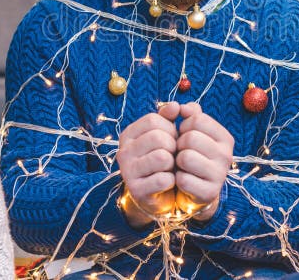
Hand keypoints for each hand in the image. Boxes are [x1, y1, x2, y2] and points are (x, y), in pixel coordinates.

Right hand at [116, 102, 180, 226]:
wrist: (159, 194)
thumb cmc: (164, 159)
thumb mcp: (167, 134)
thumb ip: (171, 117)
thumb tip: (174, 105)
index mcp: (129, 134)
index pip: (153, 119)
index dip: (169, 128)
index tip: (171, 139)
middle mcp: (123, 151)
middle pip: (158, 137)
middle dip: (173, 146)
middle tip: (172, 156)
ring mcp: (127, 171)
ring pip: (162, 157)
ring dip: (173, 164)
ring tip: (169, 168)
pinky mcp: (136, 190)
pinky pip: (163, 179)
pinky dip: (172, 181)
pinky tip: (167, 183)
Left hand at [175, 103, 233, 220]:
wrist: (195, 188)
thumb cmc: (191, 153)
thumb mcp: (192, 131)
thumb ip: (189, 114)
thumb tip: (182, 107)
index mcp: (225, 137)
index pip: (197, 119)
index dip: (184, 126)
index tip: (185, 135)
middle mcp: (227, 155)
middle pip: (190, 138)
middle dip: (179, 144)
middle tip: (182, 152)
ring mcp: (220, 175)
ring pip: (185, 157)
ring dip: (177, 162)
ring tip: (183, 166)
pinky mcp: (210, 193)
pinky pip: (183, 179)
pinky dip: (177, 179)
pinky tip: (184, 179)